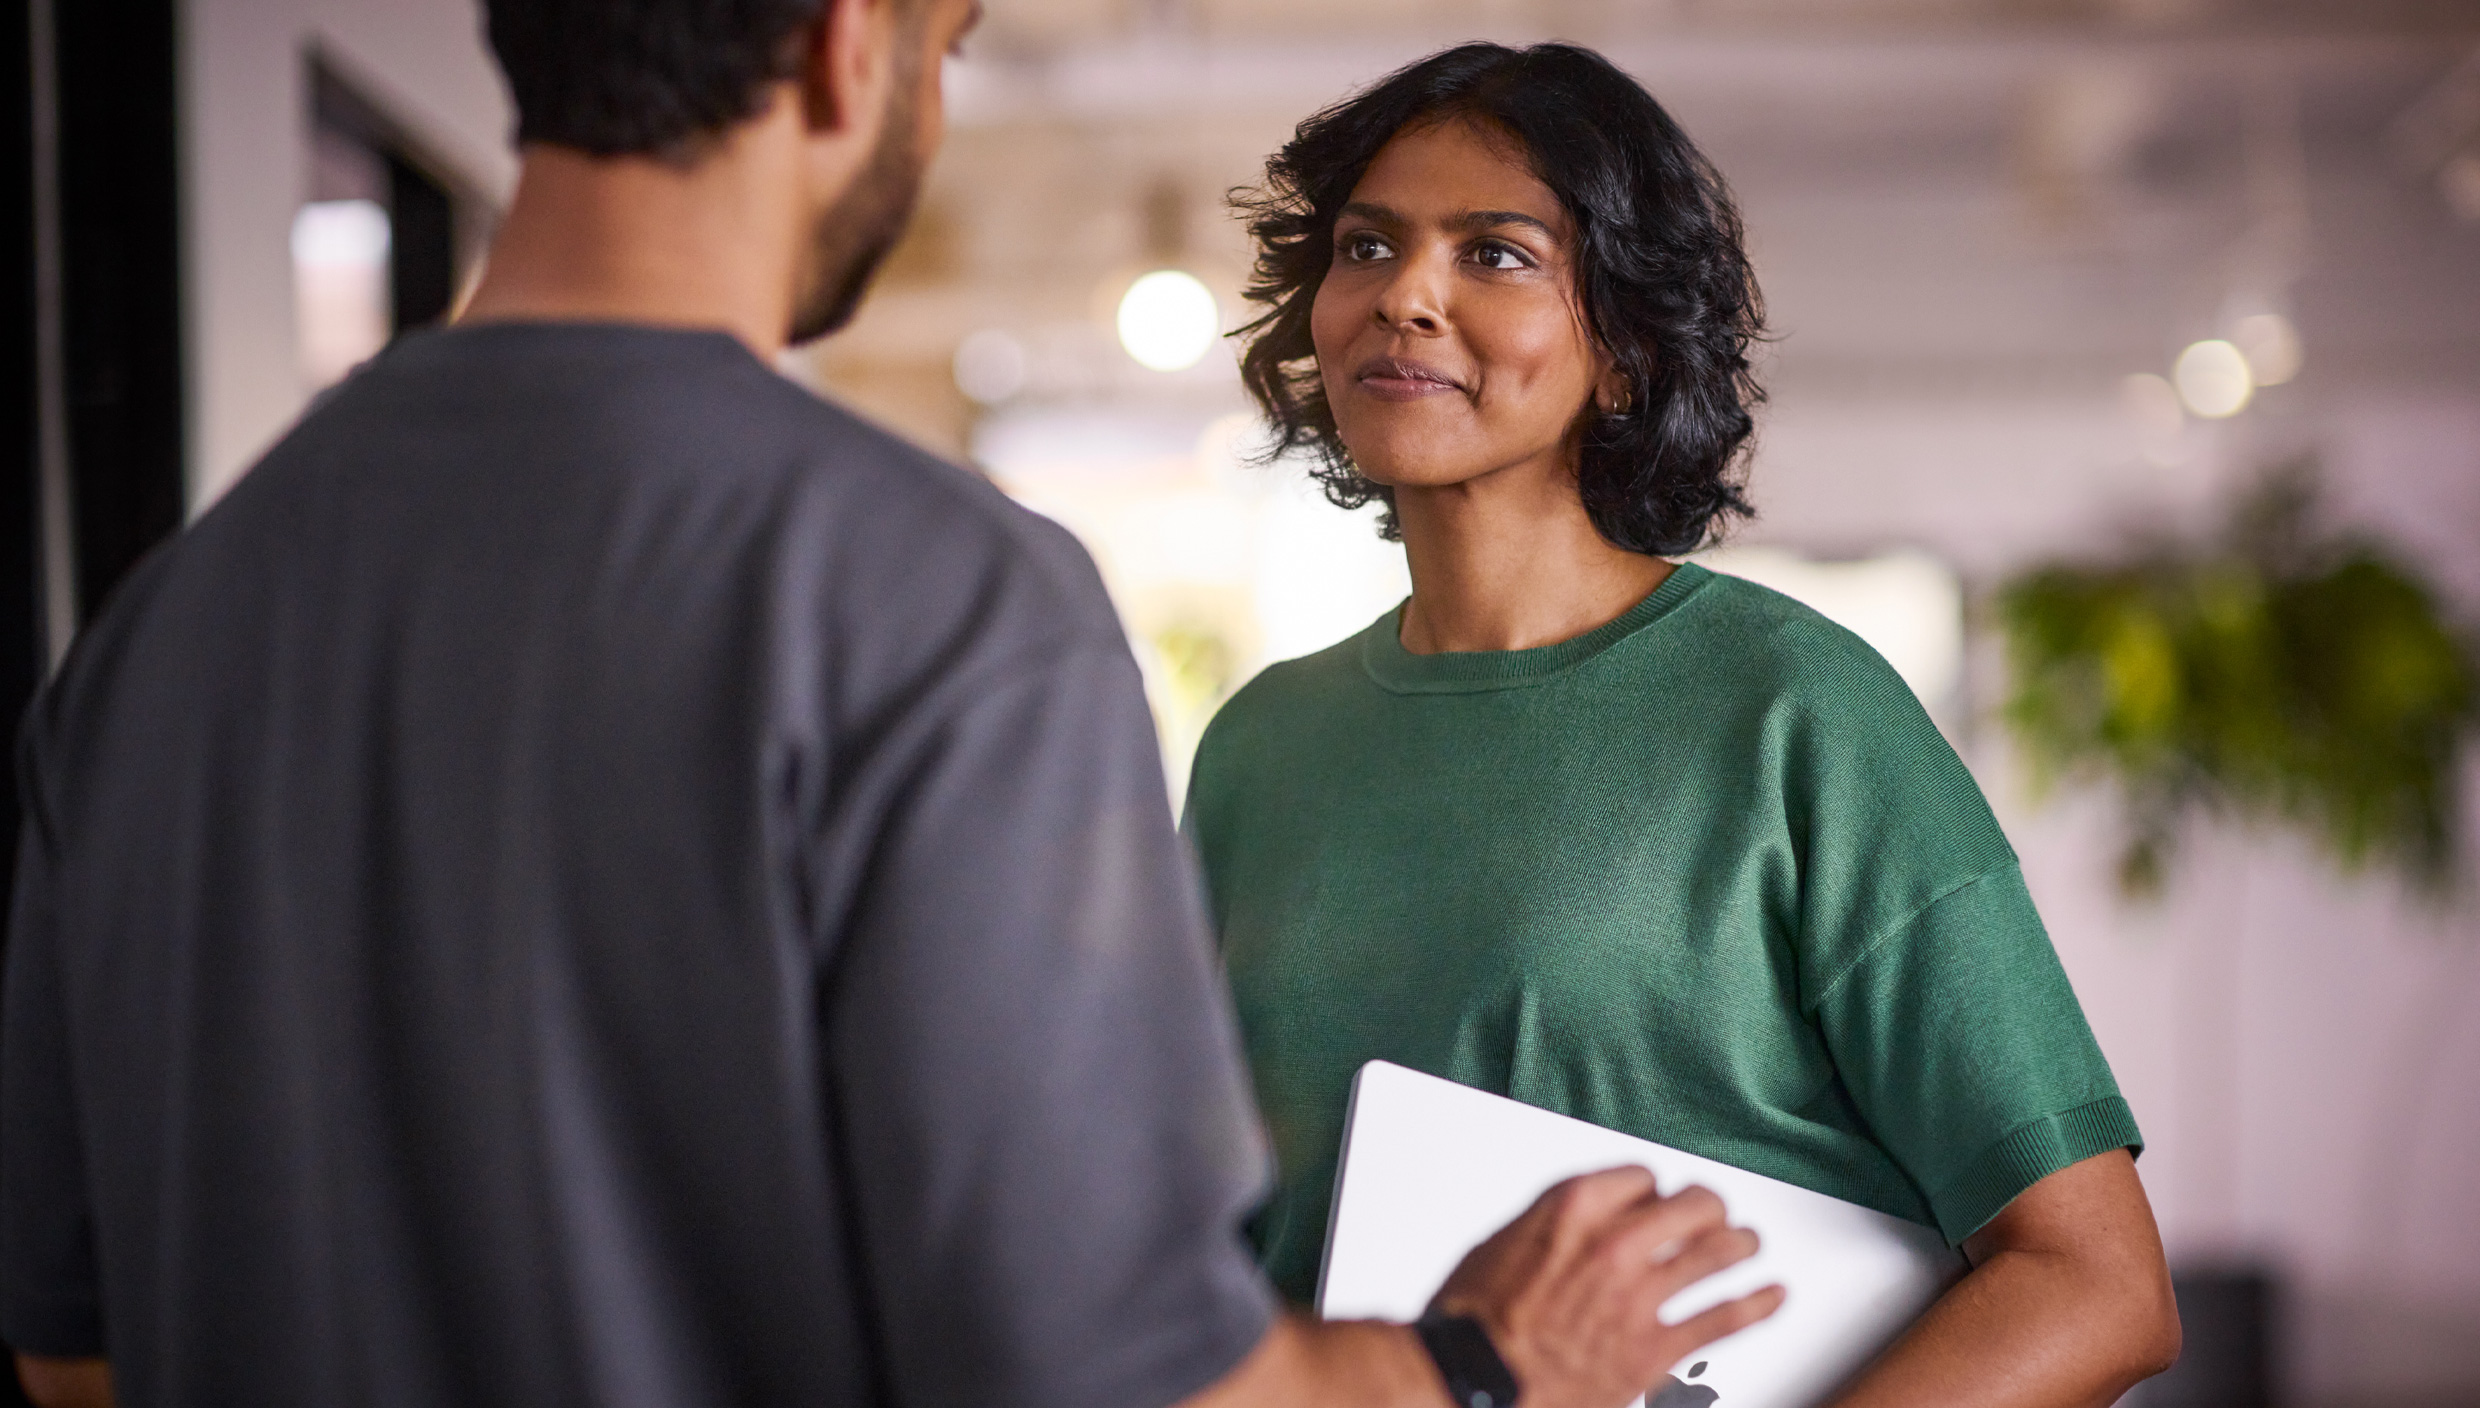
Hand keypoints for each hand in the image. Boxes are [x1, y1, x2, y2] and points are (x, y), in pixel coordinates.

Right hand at [1430, 1167, 1782, 1407]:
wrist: (1474, 1379)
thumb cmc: (1474, 1320)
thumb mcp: (1502, 1243)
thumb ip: (1552, 1225)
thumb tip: (1578, 1224)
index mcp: (1573, 1208)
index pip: (1643, 1177)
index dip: (1654, 1190)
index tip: (1658, 1199)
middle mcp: (1614, 1243)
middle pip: (1693, 1205)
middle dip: (1709, 1208)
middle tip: (1713, 1214)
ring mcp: (1638, 1296)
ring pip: (1718, 1254)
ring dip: (1742, 1246)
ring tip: (1749, 1246)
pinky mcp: (1652, 1348)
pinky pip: (1723, 1318)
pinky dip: (1758, 1305)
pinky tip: (1773, 1296)